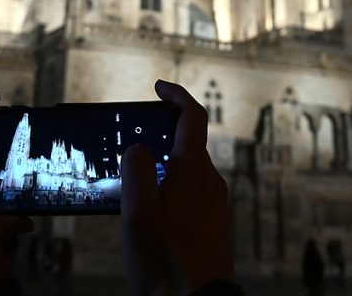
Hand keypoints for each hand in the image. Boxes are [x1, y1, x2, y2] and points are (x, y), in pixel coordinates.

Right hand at [121, 79, 233, 295]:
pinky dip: (173, 187)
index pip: (192, 117)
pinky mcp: (214, 224)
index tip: (159, 88)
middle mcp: (211, 182)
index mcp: (193, 171)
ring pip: (190, 170)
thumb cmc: (165, 262)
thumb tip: (139, 148)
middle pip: (189, 143)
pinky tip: (153, 210)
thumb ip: (136, 170)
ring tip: (136, 181)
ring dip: (166, 164)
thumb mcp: (137, 212)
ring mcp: (216, 203)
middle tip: (135, 140)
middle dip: (163, 135)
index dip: (176, 95)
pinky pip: (193, 192)